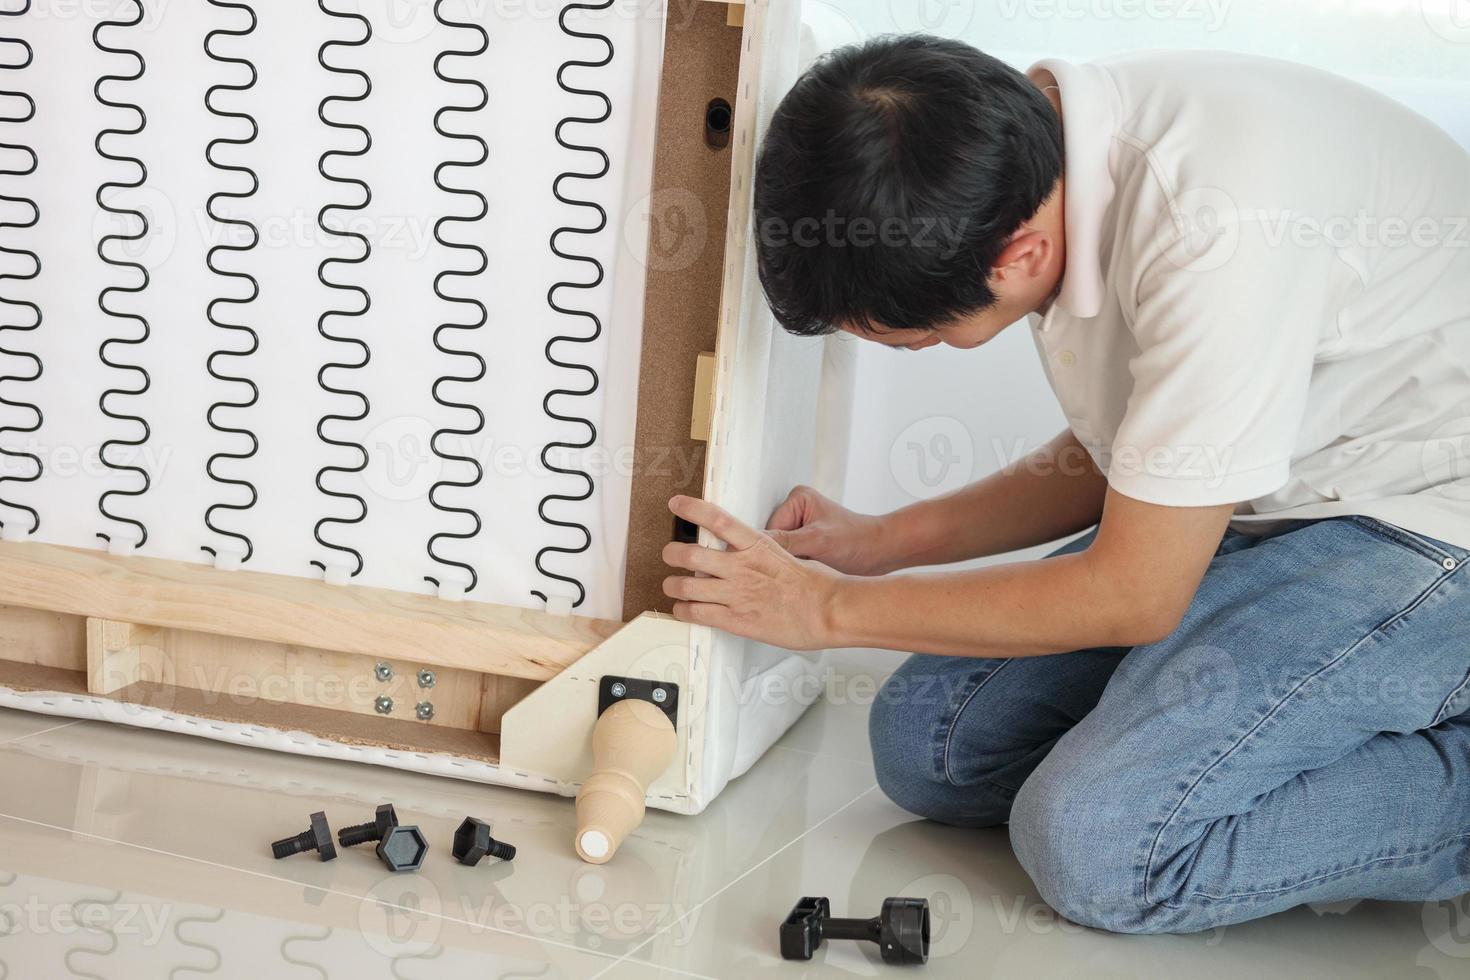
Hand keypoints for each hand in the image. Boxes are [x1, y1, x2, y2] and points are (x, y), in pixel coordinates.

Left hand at [662, 495, 845, 649]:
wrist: (830, 610)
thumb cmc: (817, 585)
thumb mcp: (789, 556)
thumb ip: (764, 554)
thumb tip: (751, 552)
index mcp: (757, 546)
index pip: (717, 519)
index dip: (692, 509)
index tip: (676, 504)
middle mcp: (742, 567)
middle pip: (691, 554)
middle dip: (673, 553)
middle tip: (670, 553)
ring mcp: (737, 594)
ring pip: (687, 585)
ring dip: (672, 584)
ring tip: (671, 585)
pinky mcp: (738, 620)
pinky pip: (698, 613)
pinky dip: (683, 610)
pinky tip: (681, 609)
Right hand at [765, 485, 893, 575]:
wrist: (881, 554)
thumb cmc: (857, 540)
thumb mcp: (818, 540)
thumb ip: (785, 542)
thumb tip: (754, 547)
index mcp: (797, 499)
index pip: (767, 528)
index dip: (770, 548)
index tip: (776, 563)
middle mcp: (795, 512)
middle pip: (770, 542)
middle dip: (780, 558)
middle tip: (794, 569)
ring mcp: (799, 531)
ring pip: (778, 554)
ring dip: (788, 566)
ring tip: (804, 571)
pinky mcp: (805, 547)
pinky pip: (788, 561)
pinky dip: (794, 570)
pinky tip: (804, 576)